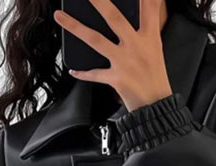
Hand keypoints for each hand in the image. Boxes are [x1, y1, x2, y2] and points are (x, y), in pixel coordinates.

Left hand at [53, 0, 172, 111]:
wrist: (156, 106)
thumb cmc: (155, 76)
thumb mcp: (155, 48)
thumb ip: (147, 27)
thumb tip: (144, 9)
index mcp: (150, 37)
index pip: (147, 7)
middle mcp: (136, 46)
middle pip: (114, 17)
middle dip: (98, 1)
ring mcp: (125, 62)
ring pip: (95, 40)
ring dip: (75, 27)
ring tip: (59, 15)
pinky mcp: (116, 78)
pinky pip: (95, 74)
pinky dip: (83, 73)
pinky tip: (73, 70)